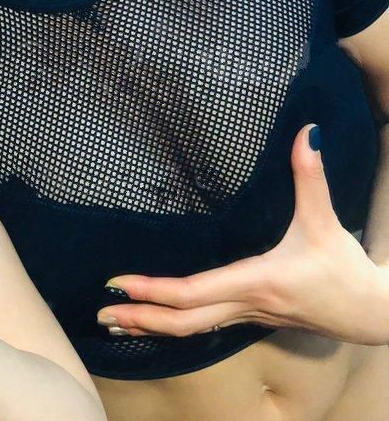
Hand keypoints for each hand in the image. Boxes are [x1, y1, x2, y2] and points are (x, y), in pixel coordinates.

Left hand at [97, 124, 388, 345]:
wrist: (372, 314)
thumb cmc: (343, 269)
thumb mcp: (324, 221)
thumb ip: (310, 176)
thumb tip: (305, 133)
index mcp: (255, 281)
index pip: (193, 291)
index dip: (154, 290)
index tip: (119, 283)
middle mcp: (244, 304)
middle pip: (183, 322)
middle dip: (141, 318)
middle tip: (101, 313)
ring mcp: (245, 317)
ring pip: (191, 329)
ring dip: (152, 326)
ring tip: (115, 323)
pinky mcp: (249, 319)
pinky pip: (203, 326)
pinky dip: (173, 326)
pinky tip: (155, 322)